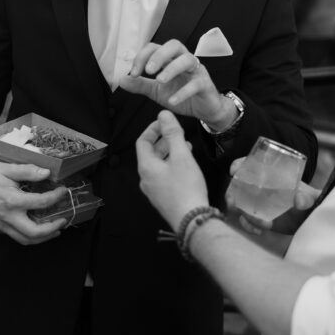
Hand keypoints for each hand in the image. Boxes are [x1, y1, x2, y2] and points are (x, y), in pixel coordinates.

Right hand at [0, 160, 69, 244]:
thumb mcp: (6, 168)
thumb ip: (28, 171)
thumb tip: (47, 173)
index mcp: (10, 200)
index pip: (41, 203)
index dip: (56, 197)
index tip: (63, 192)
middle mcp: (5, 217)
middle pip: (34, 233)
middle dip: (53, 229)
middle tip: (63, 221)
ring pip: (24, 239)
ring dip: (42, 237)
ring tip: (54, 230)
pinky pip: (14, 235)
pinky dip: (28, 233)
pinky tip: (34, 224)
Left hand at [118, 40, 232, 129]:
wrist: (204, 109)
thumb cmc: (183, 96)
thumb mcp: (157, 91)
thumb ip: (140, 85)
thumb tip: (122, 80)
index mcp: (171, 60)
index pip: (156, 47)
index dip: (143, 57)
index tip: (134, 73)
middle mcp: (185, 61)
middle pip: (174, 45)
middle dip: (160, 55)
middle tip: (149, 70)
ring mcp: (196, 71)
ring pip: (187, 59)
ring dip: (172, 68)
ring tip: (160, 81)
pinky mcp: (205, 84)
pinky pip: (196, 84)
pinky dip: (183, 92)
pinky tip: (172, 100)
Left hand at [135, 110, 208, 230]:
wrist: (191, 220)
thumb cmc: (186, 187)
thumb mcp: (181, 156)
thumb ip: (173, 133)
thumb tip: (163, 114)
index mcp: (146, 167)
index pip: (142, 141)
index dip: (153, 129)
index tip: (165, 122)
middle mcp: (146, 179)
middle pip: (149, 154)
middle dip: (163, 140)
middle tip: (177, 133)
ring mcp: (153, 191)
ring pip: (158, 165)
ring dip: (169, 153)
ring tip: (185, 147)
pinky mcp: (163, 198)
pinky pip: (163, 176)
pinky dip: (172, 165)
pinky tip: (187, 166)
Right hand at [226, 157, 319, 236]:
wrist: (310, 219)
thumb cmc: (310, 201)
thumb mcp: (311, 197)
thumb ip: (307, 198)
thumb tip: (298, 200)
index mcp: (271, 175)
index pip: (251, 164)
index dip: (239, 165)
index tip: (234, 171)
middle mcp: (260, 188)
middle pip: (238, 186)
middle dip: (231, 194)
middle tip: (233, 203)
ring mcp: (257, 203)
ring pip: (239, 205)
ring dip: (242, 213)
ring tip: (257, 223)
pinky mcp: (258, 218)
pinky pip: (246, 221)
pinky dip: (249, 226)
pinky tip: (259, 232)